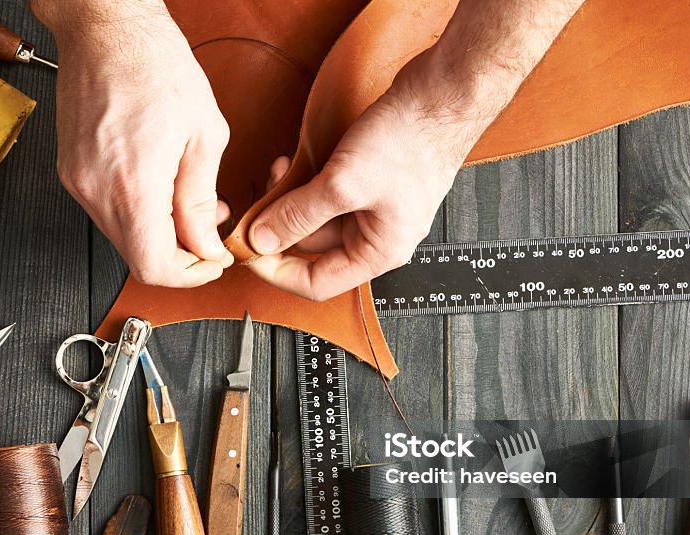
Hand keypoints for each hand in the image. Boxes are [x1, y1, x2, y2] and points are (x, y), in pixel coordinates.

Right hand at [43, 6, 232, 286]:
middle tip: (209, 235)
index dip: (189, 276)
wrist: (106, 26)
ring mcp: (78, 182)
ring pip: (123, 238)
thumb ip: (202, 200)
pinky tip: (163, 190)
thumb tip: (205, 244)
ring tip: (193, 206)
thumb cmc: (153, 62)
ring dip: (161, 235)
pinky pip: (108, 213)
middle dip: (180, 256)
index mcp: (133, 184)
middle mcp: (96, 189)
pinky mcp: (72, 172)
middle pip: (137, 258)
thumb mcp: (204, 133)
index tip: (211, 263)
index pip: (154, 267)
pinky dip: (140, 215)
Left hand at [245, 0, 583, 300]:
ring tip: (278, 173)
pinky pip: (326, 194)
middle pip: (312, 248)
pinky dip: (305, 183)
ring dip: (289, 199)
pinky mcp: (370, 182)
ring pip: (316, 217)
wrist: (441, 95)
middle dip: (279, 225)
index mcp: (378, 252)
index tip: (248, 254)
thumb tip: (261, 241)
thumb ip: (297, 217)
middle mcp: (377, 236)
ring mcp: (375, 208)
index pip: (316, 283)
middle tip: (255, 205)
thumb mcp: (342, 185)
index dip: (276, 272)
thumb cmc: (409, 142)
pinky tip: (293, 164)